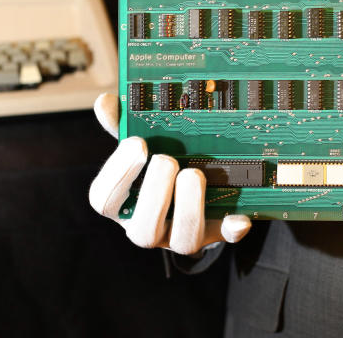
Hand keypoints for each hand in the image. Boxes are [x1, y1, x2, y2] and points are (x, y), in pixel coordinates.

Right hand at [87, 93, 250, 254]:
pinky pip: (226, 237)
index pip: (104, 201)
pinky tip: (239, 217)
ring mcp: (184, 236)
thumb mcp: (142, 150)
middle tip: (166, 160)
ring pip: (183, 240)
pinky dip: (232, 227)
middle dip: (155, 193)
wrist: (194, 194)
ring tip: (193, 173)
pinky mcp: (217, 233)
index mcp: (125, 205)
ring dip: (189, 207)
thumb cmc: (158, 171)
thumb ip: (122, 127)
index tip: (136, 143)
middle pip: (142, 230)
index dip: (116, 175)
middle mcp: (150, 228)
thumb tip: (106, 102)